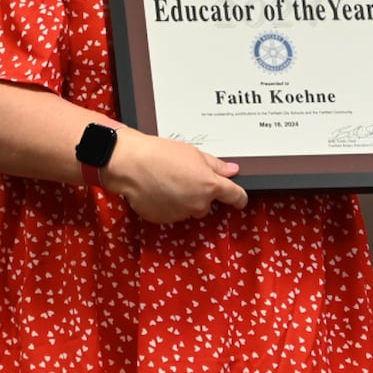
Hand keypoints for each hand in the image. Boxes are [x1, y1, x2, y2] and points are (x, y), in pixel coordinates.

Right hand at [113, 133, 247, 223]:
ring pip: (188, 208)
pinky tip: (158, 190)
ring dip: (184, 199)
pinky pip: (172, 213)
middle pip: (207, 203)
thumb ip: (216, 165)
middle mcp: (198, 204)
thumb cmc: (162, 154)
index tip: (241, 200)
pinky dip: (168, 205)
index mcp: (210, 186)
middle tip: (186, 177)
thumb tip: (232, 171)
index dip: (240, 198)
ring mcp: (180, 214)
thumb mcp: (194, 153)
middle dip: (201, 193)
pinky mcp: (163, 220)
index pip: (234, 196)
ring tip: (167, 181)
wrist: (131, 165)